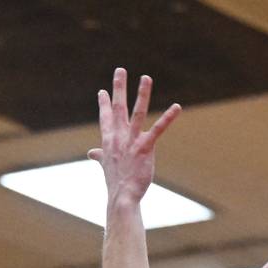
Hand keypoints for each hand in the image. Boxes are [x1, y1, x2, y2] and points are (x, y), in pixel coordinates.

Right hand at [87, 69, 180, 205]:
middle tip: (120, 70)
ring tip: (146, 77)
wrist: (121, 197)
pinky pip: (158, 129)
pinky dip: (168, 117)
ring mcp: (132, 141)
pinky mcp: (145, 148)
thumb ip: (100, 156)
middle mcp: (119, 137)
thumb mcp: (106, 166)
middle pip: (119, 107)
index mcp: (109, 140)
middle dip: (119, 88)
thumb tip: (91, 153)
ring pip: (137, 112)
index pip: (105, 117)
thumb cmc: (115, 183)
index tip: (103, 91)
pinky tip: (177, 107)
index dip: (104, 104)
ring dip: (142, 94)